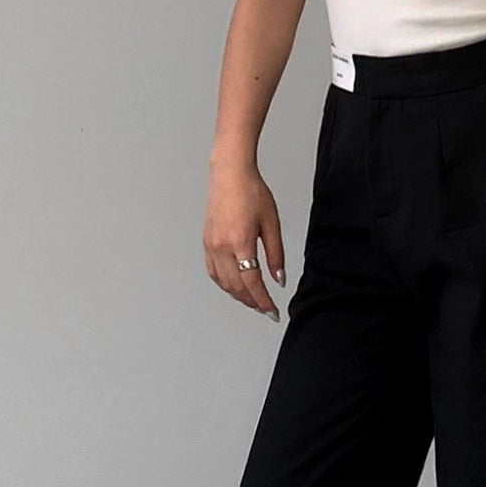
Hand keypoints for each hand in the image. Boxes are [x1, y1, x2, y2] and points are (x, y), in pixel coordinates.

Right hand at [204, 157, 284, 320]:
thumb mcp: (272, 224)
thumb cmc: (251, 192)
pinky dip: (225, 284)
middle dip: (252, 302)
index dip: (263, 300)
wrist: (230, 175)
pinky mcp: (207, 242)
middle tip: (266, 310)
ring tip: (254, 301)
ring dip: (238, 296)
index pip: (252, 282)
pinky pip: (214, 272)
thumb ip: (276, 254)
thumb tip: (279, 279)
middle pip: (236, 286)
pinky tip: (235, 286)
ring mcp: (211, 245)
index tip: (273, 311)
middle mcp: (222, 247)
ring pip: (223, 282)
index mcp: (240, 242)